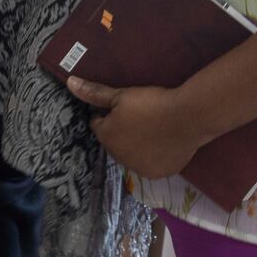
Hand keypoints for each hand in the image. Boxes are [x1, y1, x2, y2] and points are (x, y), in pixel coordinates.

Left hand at [66, 77, 204, 179]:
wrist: (187, 118)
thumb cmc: (152, 103)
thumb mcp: (122, 95)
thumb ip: (95, 93)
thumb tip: (69, 82)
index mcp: (106, 137)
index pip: (99, 125)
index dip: (109, 114)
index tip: (125, 106)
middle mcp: (118, 157)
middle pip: (115, 142)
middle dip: (122, 131)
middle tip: (141, 116)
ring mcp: (138, 168)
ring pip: (132, 154)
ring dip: (137, 145)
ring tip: (154, 128)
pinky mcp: (158, 173)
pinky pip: (151, 163)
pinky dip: (155, 155)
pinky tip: (164, 143)